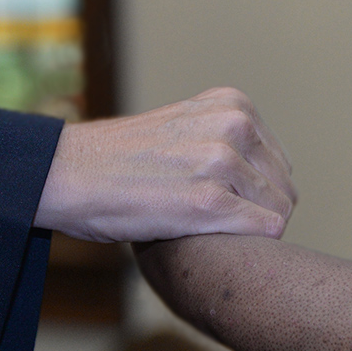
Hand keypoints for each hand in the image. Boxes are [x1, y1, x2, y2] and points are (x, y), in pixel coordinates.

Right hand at [34, 87, 296, 242]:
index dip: (256, 194)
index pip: (279, 164)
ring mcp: (222, 162)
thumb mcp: (181, 127)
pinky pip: (265, 231)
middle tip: (217, 232)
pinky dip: (247, 246)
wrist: (67, 174)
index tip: (223, 209)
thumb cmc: (118, 161)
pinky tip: (211, 246)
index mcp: (231, 103)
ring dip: (248, 234)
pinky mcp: (209, 203)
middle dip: (258, 216)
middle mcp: (233, 125)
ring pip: (278, 213)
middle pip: (284, 190)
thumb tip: (263, 180)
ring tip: (208, 237)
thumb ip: (221, 139)